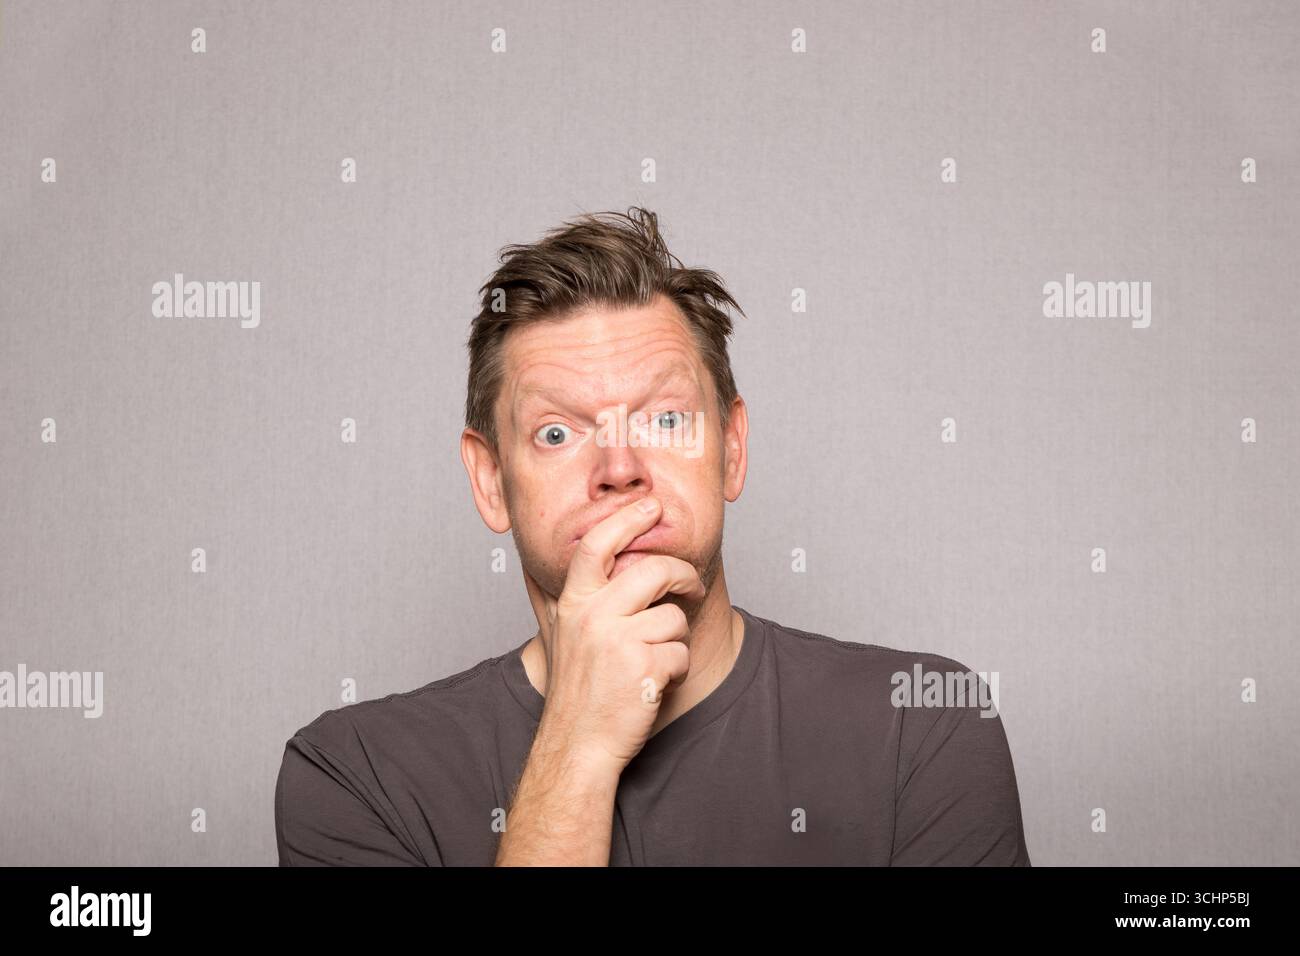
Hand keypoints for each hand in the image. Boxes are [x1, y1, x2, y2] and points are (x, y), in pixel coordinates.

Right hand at [537, 496, 705, 771]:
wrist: (577, 744)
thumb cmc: (576, 691)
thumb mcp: (559, 637)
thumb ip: (561, 600)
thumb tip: (539, 568)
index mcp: (573, 602)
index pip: (598, 544)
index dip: (628, 518)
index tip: (651, 505)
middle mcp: (592, 615)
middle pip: (654, 570)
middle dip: (683, 575)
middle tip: (693, 585)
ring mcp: (618, 640)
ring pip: (673, 617)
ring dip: (675, 640)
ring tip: (654, 659)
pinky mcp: (644, 666)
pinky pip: (681, 652)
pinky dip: (677, 668)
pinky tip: (656, 682)